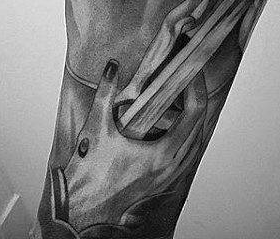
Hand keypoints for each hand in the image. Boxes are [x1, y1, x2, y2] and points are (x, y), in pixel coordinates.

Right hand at [48, 60, 206, 236]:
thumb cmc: (88, 179)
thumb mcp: (95, 129)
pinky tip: (171, 124)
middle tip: (187, 76)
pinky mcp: (161, 181)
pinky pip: (185, 153)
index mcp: (162, 155)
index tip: (190, 69)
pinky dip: (185, 134)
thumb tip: (112, 68)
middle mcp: (170, 167)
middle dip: (196, 96)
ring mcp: (168, 176)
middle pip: (199, 125)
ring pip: (194, 141)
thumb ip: (105, 94)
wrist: (80, 211)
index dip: (195, 87)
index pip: (194, 114)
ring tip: (182, 96)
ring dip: (193, 117)